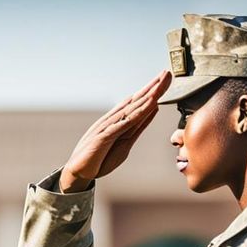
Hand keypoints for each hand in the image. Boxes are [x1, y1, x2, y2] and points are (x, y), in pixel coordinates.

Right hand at [58, 71, 169, 191]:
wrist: (78, 172)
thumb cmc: (101, 157)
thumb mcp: (125, 142)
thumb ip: (137, 127)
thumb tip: (151, 111)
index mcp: (120, 120)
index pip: (139, 102)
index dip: (153, 90)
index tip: (166, 79)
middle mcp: (114, 119)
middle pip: (137, 101)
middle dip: (153, 87)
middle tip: (167, 73)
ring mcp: (108, 127)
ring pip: (132, 109)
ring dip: (146, 97)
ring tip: (160, 85)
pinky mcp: (103, 138)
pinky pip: (122, 125)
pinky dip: (135, 115)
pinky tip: (145, 107)